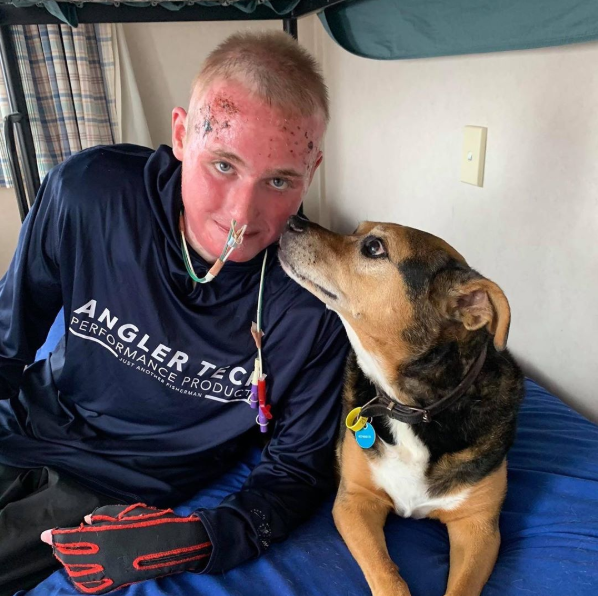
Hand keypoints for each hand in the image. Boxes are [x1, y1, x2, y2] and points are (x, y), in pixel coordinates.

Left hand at [41, 503, 210, 593]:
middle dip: (59, 549)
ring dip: (68, 563)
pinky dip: (81, 580)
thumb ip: (105, 514)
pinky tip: (79, 573)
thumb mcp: (129, 512)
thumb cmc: (154, 522)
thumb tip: (85, 521)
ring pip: (78, 572)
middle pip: (70, 556)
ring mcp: (109, 572)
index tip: (45, 534)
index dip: (56, 536)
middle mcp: (103, 556)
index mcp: (105, 536)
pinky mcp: (117, 581)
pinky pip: (92, 586)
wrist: (175, 544)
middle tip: (55, 542)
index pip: (71, 538)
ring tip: (64, 556)